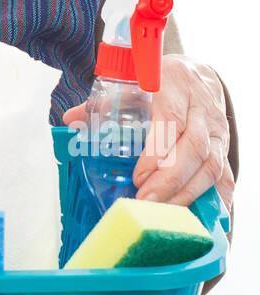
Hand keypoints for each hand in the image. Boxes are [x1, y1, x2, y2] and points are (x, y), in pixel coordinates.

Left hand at [63, 55, 233, 210]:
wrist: (195, 75)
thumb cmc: (159, 83)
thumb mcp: (132, 83)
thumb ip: (102, 103)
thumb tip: (69, 120)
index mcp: (175, 86)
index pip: (170, 121)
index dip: (157, 152)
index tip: (138, 176)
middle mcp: (202, 109)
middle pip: (194, 148)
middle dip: (170, 180)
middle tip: (145, 202)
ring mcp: (217, 130)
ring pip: (211, 165)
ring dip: (186, 193)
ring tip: (161, 213)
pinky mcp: (224, 148)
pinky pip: (226, 176)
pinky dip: (214, 199)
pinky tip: (198, 218)